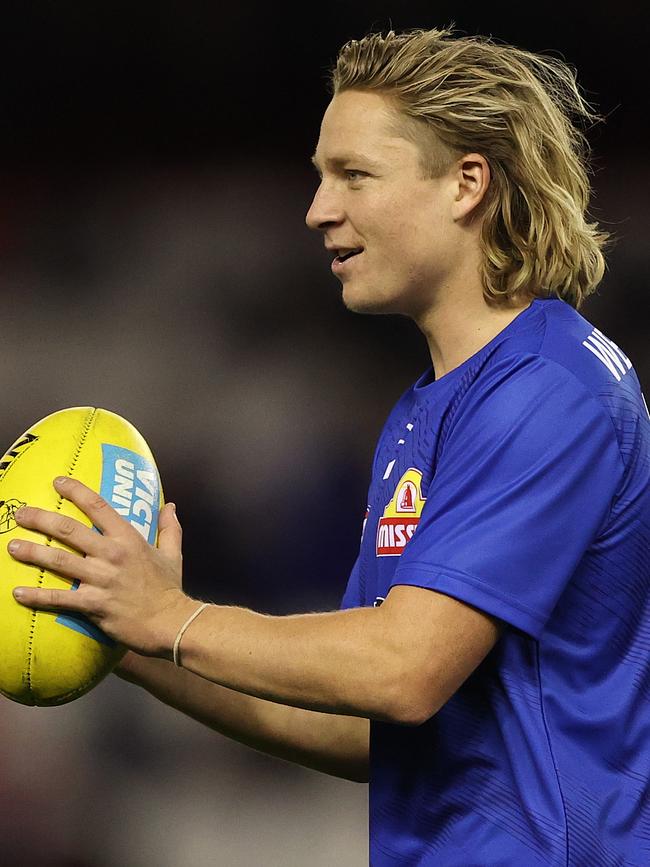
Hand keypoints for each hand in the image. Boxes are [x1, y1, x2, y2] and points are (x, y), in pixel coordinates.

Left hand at [9, 476, 198, 658]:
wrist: (170, 622)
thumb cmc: (168, 589)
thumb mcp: (172, 554)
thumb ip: (170, 528)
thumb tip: (170, 505)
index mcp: (128, 539)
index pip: (98, 507)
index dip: (76, 491)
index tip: (58, 482)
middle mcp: (111, 555)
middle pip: (69, 531)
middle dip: (41, 519)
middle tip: (21, 514)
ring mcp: (100, 579)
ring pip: (58, 561)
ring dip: (32, 553)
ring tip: (12, 546)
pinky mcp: (92, 604)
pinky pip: (59, 598)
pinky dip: (36, 596)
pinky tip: (17, 593)